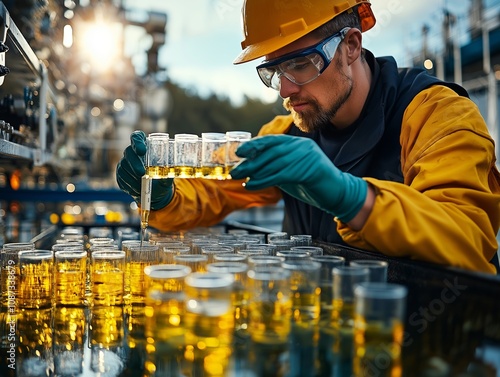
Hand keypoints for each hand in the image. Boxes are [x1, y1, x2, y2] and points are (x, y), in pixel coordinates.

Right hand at [116, 130, 172, 209]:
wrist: (154, 194)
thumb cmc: (162, 181)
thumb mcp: (167, 179)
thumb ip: (167, 176)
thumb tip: (168, 173)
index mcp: (145, 147)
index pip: (137, 137)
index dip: (137, 142)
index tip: (142, 150)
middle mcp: (133, 153)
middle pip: (129, 152)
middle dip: (135, 163)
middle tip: (142, 173)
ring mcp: (125, 163)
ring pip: (124, 166)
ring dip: (133, 176)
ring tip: (143, 185)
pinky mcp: (120, 174)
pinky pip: (121, 178)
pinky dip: (129, 184)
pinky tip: (137, 189)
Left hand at [230, 134, 367, 222]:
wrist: (336, 194)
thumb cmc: (311, 184)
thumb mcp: (290, 171)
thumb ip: (275, 166)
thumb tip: (251, 167)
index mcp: (298, 143)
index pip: (272, 140)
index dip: (254, 145)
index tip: (239, 152)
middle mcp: (302, 146)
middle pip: (271, 152)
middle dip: (251, 161)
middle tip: (235, 170)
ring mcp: (308, 157)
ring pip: (275, 163)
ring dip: (254, 172)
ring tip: (240, 178)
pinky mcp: (310, 170)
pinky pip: (281, 174)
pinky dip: (263, 180)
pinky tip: (252, 185)